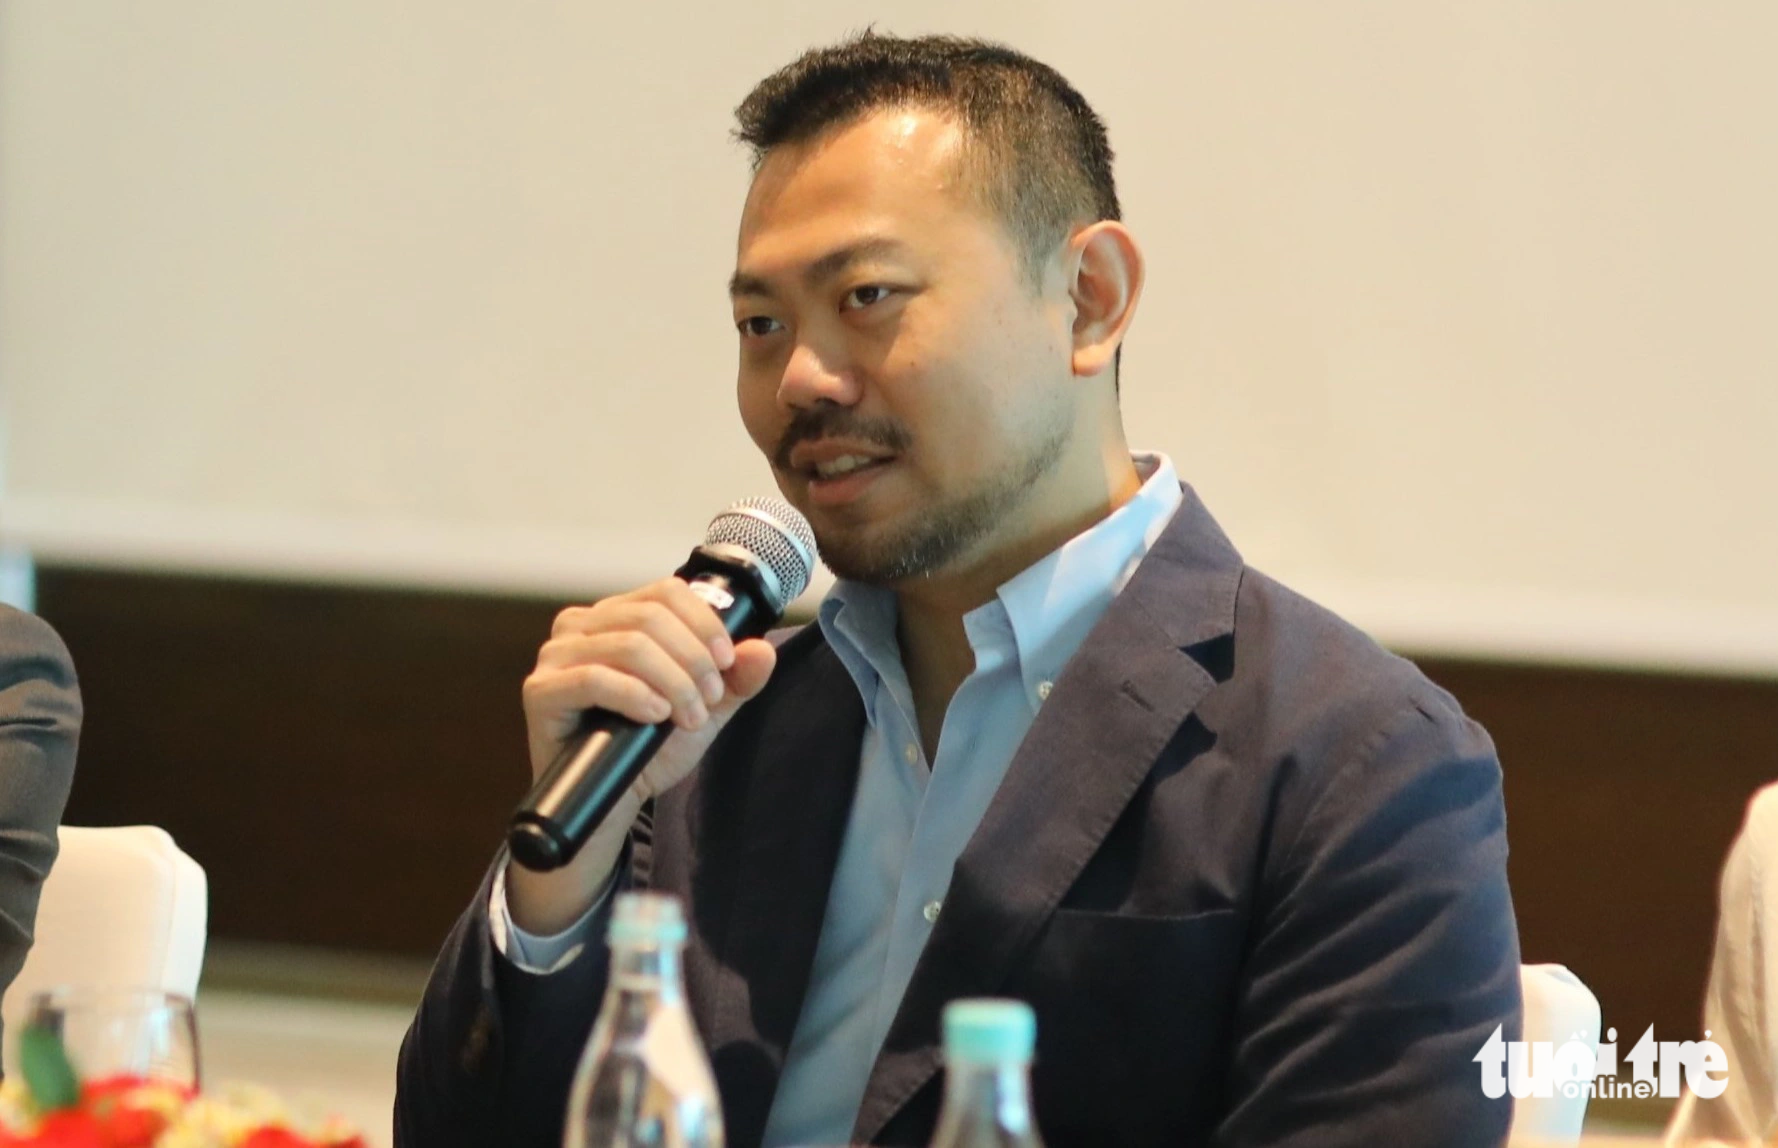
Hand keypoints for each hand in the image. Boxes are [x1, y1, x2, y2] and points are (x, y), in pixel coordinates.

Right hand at [506, 577, 776, 933]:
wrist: (612, 802)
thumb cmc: (649, 748)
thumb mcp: (704, 710)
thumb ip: (736, 681)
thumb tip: (762, 649)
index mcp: (617, 616)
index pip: (666, 592)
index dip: (705, 622)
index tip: (727, 661)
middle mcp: (581, 626)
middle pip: (651, 617)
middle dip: (693, 659)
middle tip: (709, 699)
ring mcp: (556, 656)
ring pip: (629, 645)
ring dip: (673, 682)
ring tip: (689, 717)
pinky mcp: (541, 691)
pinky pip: (593, 678)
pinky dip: (635, 695)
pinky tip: (656, 716)